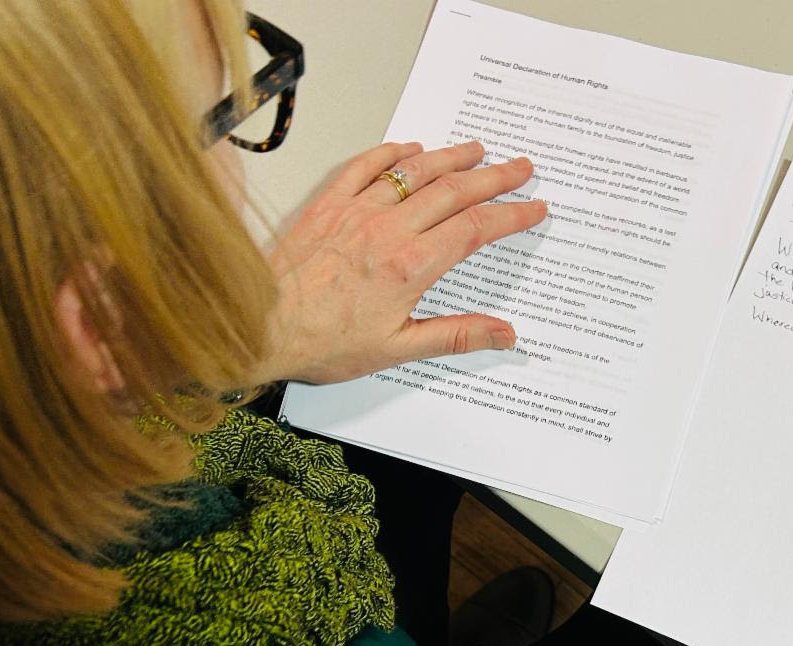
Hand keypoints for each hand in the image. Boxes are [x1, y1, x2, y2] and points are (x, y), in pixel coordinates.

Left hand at [255, 141, 546, 384]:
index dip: (511, 215)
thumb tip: (504, 334)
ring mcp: (356, 212)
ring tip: (477, 149)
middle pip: (454, 191)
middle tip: (521, 168)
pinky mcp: (328, 205)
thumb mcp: (397, 350)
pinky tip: (410, 149)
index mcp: (409, 266)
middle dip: (494, 177)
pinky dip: (392, 154)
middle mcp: (387, 231)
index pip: (474, 229)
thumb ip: (456, 336)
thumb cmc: (320, 342)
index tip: (534, 208)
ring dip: (451, 157)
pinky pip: (365, 167)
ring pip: (415, 172)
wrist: (259, 327)